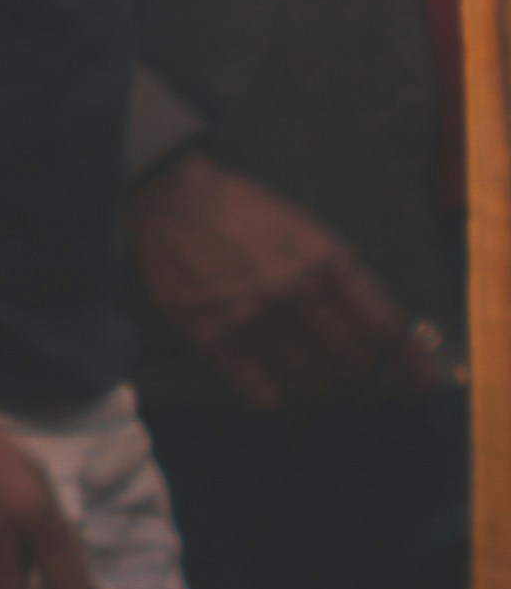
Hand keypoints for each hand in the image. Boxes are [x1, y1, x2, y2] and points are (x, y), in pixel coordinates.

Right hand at [128, 150, 443, 410]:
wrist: (168, 194)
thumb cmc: (242, 209)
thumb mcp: (303, 229)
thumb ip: (339, 275)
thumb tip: (376, 327)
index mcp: (324, 260)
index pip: (384, 325)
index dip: (408, 360)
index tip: (421, 383)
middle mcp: (294, 290)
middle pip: (351, 356)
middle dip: (356, 366)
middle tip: (348, 364)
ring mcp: (252, 314)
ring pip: (310, 375)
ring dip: (317, 378)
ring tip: (309, 369)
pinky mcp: (211, 331)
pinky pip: (259, 388)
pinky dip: (273, 394)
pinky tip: (274, 390)